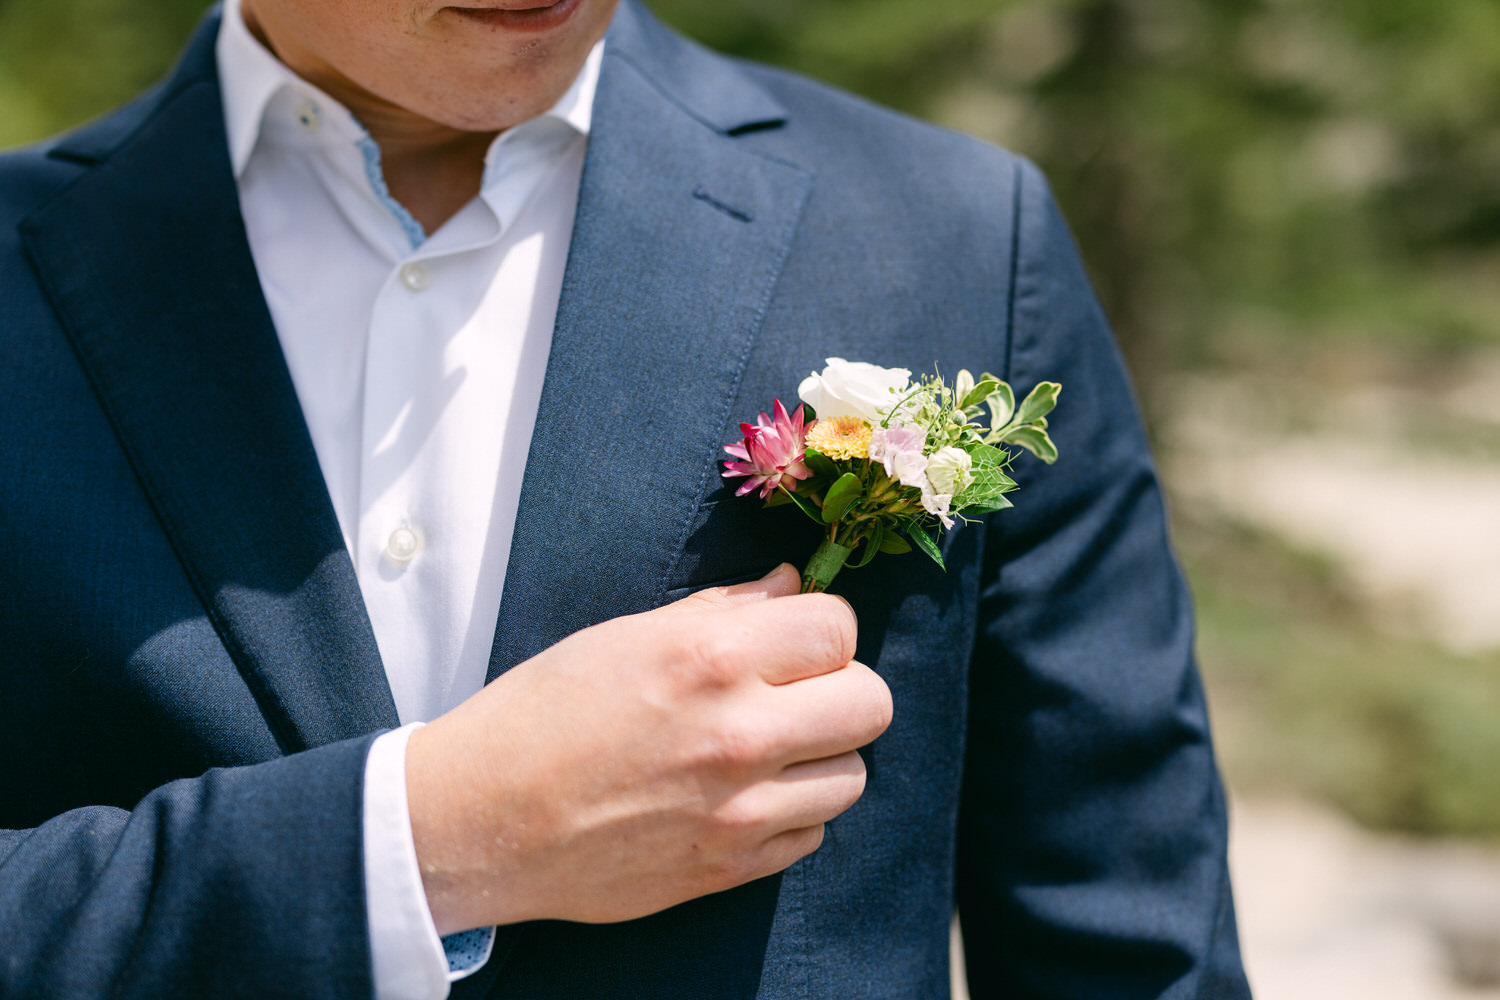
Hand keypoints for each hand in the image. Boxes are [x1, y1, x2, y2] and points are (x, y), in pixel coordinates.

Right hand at [405, 563, 891, 933]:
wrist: (479, 819)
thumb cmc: (542, 714)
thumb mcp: (626, 637)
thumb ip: (725, 610)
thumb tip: (793, 586)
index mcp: (710, 659)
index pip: (839, 627)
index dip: (823, 629)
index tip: (795, 641)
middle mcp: (739, 734)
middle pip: (871, 703)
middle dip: (841, 689)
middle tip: (795, 693)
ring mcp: (741, 811)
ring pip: (852, 775)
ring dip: (819, 757)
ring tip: (764, 750)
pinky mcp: (731, 869)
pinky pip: (812, 833)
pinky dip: (789, 813)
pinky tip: (739, 797)